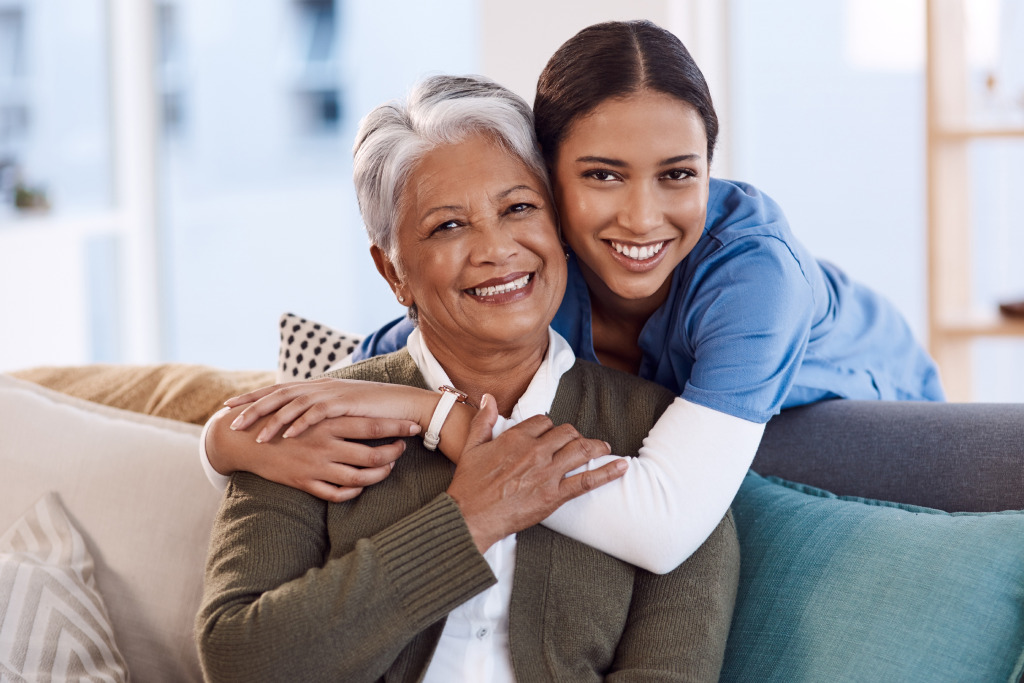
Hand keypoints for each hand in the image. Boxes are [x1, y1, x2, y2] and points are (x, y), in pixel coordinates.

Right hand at [207, 406, 417, 502]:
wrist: (247, 439)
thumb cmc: (283, 419)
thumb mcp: (309, 406)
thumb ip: (335, 405)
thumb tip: (361, 397)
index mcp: (329, 422)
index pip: (372, 425)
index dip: (398, 427)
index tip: (415, 426)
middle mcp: (326, 445)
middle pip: (372, 455)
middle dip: (394, 454)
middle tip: (403, 449)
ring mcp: (316, 466)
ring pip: (359, 479)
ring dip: (379, 475)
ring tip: (387, 468)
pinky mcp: (305, 483)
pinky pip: (336, 494)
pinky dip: (353, 492)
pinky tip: (361, 486)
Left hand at [223, 379, 429, 443]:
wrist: (401, 404)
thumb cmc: (372, 411)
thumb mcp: (341, 409)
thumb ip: (320, 410)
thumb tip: (301, 419)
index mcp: (315, 387)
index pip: (277, 390)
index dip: (253, 397)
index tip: (230, 407)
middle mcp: (319, 386)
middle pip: (277, 394)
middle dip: (252, 408)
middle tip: (231, 421)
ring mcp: (330, 394)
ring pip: (292, 404)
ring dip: (272, 421)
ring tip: (255, 437)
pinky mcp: (343, 403)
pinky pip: (315, 414)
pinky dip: (299, 424)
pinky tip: (286, 436)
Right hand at [447, 394, 625, 552]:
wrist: (470, 516)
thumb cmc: (468, 484)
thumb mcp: (471, 447)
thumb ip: (483, 420)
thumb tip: (489, 398)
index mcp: (516, 437)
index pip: (544, 421)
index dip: (549, 427)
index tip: (551, 435)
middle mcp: (535, 451)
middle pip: (566, 432)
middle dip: (574, 436)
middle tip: (579, 443)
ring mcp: (547, 473)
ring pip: (581, 450)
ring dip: (597, 447)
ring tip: (605, 448)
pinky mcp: (555, 495)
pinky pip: (587, 480)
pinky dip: (608, 472)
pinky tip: (622, 466)